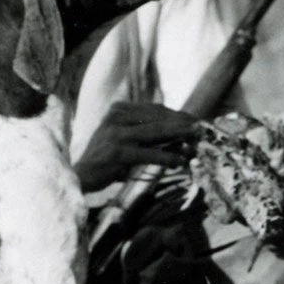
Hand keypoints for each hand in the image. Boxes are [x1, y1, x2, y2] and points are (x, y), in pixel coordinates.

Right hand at [75, 101, 197, 192]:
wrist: (82, 174)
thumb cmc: (106, 158)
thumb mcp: (124, 137)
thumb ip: (145, 131)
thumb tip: (178, 131)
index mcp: (119, 109)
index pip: (155, 109)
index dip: (177, 114)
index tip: (195, 120)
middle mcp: (117, 116)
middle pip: (158, 117)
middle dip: (182, 123)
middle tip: (201, 129)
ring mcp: (116, 133)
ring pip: (155, 132)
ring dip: (179, 137)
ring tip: (195, 141)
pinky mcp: (117, 151)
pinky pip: (148, 153)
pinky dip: (166, 157)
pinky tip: (179, 162)